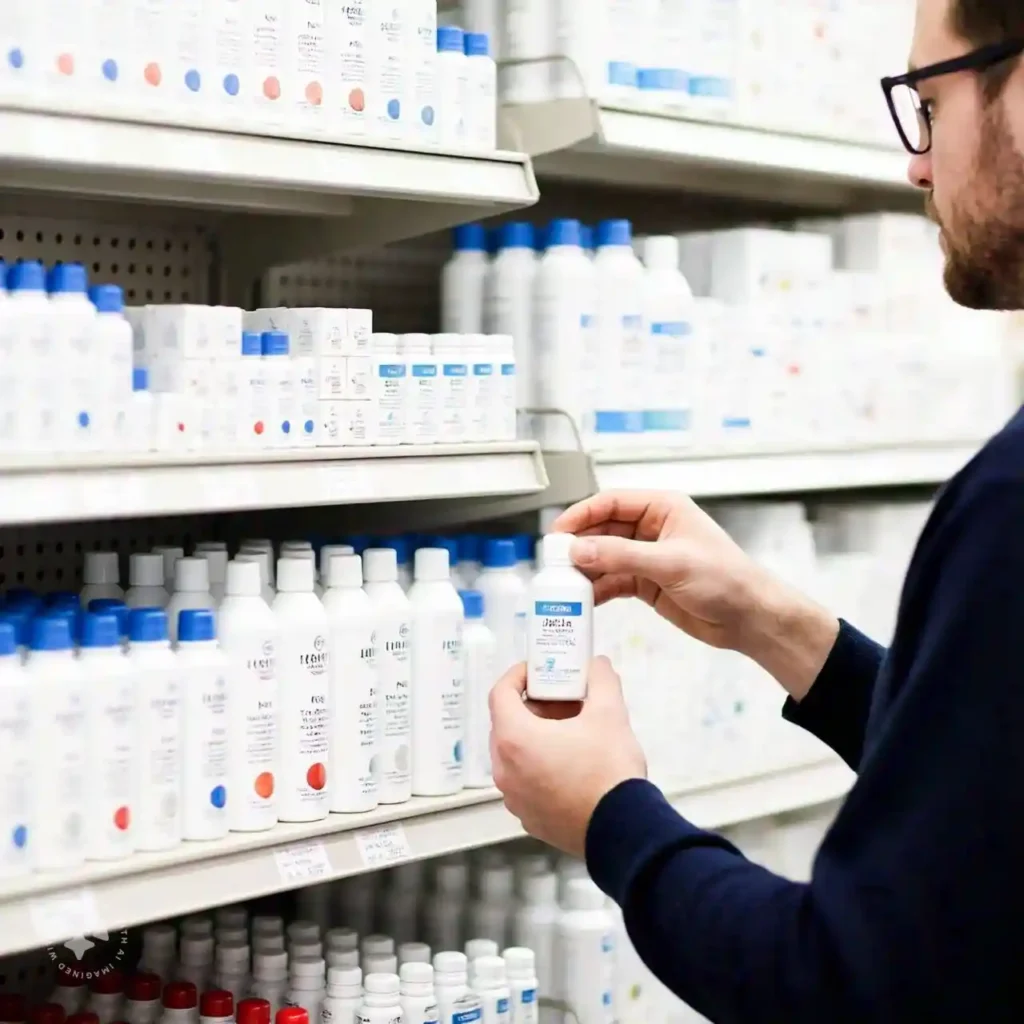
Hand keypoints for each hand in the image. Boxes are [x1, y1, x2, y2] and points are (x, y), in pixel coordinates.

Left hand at [489, 658, 646, 857]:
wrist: (622, 831)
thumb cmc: (608, 771)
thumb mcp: (610, 714)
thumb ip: (600, 680)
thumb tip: (597, 664)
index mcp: (514, 738)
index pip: (499, 694)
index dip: (517, 675)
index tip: (536, 671)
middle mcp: (505, 769)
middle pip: (506, 724)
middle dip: (531, 707)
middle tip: (560, 700)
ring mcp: (514, 798)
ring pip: (515, 755)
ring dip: (535, 737)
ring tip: (570, 731)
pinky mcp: (528, 818)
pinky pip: (525, 782)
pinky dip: (539, 766)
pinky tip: (570, 765)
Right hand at [552, 490, 837, 700]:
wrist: (749, 617)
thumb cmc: (726, 580)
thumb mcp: (670, 563)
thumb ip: (621, 556)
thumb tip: (579, 550)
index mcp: (662, 508)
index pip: (610, 503)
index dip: (581, 515)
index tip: (557, 533)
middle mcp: (652, 529)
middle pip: (602, 529)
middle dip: (578, 545)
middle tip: (553, 562)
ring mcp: (648, 556)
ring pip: (604, 556)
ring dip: (585, 569)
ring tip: (564, 584)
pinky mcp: (647, 582)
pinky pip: (613, 580)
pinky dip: (597, 589)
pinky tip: (584, 600)